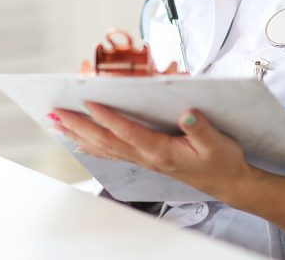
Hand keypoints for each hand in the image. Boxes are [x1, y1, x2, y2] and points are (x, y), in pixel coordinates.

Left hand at [49, 102, 251, 200]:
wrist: (227, 181)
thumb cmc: (221, 160)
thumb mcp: (218, 142)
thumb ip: (201, 128)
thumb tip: (187, 113)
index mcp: (162, 151)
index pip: (129, 133)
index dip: (109, 118)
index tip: (90, 102)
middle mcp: (147, 157)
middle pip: (107, 140)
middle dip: (80, 125)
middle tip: (58, 113)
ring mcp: (144, 159)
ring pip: (105, 146)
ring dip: (79, 134)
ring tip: (58, 123)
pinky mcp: (145, 158)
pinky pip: (112, 152)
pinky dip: (92, 146)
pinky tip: (79, 142)